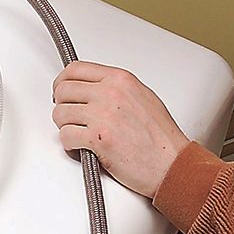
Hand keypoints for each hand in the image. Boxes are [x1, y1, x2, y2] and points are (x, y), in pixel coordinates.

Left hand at [52, 62, 189, 198]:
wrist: (172, 164)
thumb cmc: (162, 137)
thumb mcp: (142, 97)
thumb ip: (116, 88)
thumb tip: (91, 88)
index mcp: (120, 79)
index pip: (75, 69)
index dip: (63, 82)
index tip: (62, 92)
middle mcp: (110, 93)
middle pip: (63, 90)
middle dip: (62, 105)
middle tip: (69, 117)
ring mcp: (103, 115)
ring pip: (60, 114)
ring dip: (65, 126)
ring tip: (79, 134)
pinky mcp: (97, 139)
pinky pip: (65, 136)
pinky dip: (69, 144)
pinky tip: (81, 147)